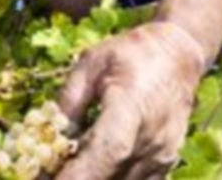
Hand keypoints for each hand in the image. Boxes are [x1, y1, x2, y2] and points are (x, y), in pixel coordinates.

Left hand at [55, 21, 206, 179]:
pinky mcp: (165, 164)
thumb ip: (69, 100)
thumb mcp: (90, 63)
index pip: (109, 150)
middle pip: (112, 175)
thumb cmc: (130, 54)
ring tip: (63, 170)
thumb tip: (46, 135)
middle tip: (44, 176)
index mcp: (133, 105)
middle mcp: (153, 136)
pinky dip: (111, 179)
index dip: (79, 173)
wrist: (177, 56)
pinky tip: (88, 171)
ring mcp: (163, 154)